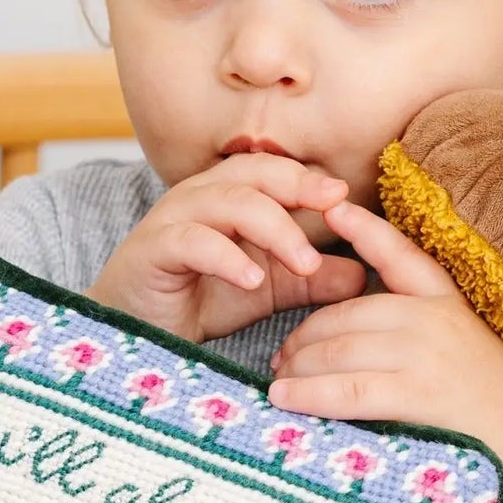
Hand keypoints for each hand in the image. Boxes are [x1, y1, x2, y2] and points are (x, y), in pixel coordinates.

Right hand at [89, 154, 369, 342]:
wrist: (136, 331)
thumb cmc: (199, 299)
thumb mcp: (267, 288)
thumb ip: (311, 279)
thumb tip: (366, 273)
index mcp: (229, 196)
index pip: (273, 171)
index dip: (309, 178)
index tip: (346, 196)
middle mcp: (201, 197)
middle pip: (254, 173)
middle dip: (298, 187)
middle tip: (336, 209)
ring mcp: (174, 220)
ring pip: (229, 201)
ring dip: (273, 228)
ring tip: (304, 262)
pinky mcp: (153, 249)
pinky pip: (193, 240)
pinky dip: (226, 257)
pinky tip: (252, 279)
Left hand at [267, 199, 502, 502]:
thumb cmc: (497, 414)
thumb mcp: (470, 353)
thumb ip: (425, 334)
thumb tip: (358, 338)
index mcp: (449, 303)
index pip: (401, 256)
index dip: (364, 230)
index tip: (334, 209)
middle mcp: (435, 320)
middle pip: (347, 313)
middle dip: (306, 336)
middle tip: (283, 357)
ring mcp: (427, 355)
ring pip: (339, 349)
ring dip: (298, 365)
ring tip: (278, 381)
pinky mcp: (417, 394)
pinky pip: (346, 388)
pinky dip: (308, 392)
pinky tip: (283, 397)